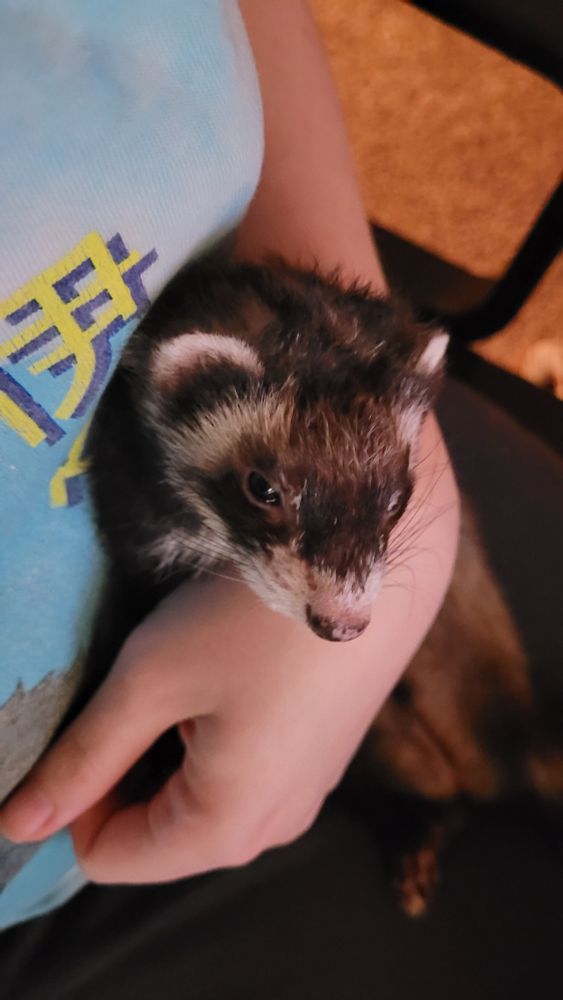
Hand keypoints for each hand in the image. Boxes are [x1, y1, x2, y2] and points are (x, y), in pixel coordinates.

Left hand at [0, 416, 457, 883]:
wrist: (375, 556)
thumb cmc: (257, 616)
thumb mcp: (151, 679)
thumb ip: (84, 757)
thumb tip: (19, 823)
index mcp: (224, 827)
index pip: (106, 854)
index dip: (75, 795)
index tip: (87, 720)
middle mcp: (271, 829)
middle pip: (158, 831)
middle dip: (125, 770)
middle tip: (134, 687)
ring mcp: (305, 793)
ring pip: (201, 799)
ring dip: (171, 748)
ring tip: (187, 672)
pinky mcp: (322, 756)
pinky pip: (246, 772)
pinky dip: (216, 735)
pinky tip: (232, 670)